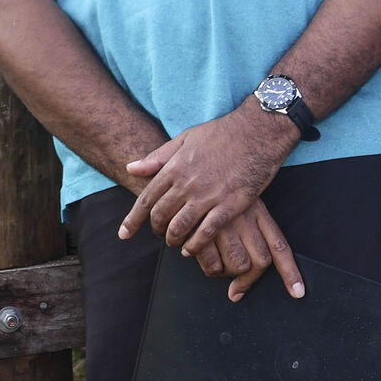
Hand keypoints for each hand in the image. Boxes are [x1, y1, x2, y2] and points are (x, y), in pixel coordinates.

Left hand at [120, 102, 296, 250]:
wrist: (257, 131)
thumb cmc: (221, 133)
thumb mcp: (186, 139)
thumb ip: (158, 157)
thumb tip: (131, 167)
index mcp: (175, 167)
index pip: (147, 198)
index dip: (133, 219)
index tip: (124, 233)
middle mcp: (188, 183)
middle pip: (161, 216)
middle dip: (155, 230)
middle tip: (159, 234)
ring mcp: (209, 195)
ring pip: (180, 227)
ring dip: (173, 240)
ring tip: (175, 243)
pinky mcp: (230, 205)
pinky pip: (207, 232)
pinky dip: (195, 245)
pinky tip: (191, 249)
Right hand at [183, 198, 304, 300]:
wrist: (184, 177)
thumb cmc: (213, 188)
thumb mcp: (238, 198)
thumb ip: (251, 225)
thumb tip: (254, 263)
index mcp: (257, 210)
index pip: (279, 245)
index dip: (290, 272)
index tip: (297, 292)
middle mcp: (244, 219)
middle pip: (260, 262)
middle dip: (249, 279)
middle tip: (237, 282)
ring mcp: (224, 226)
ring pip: (238, 266)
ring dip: (227, 271)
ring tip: (216, 259)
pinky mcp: (202, 233)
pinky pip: (213, 267)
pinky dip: (209, 268)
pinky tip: (201, 254)